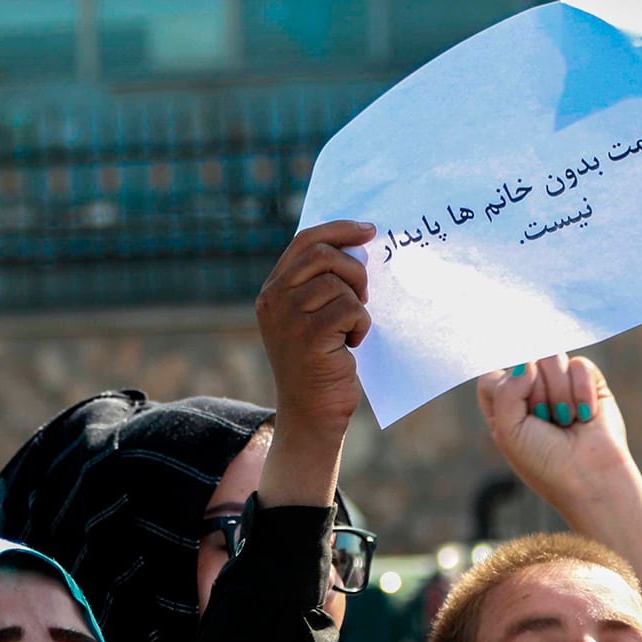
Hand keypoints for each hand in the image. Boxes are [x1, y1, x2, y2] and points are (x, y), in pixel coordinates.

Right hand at [256, 220, 374, 438]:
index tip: (368, 231)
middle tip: (364, 295)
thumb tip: (358, 243)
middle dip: (355, 269)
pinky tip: (351, 345)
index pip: (304, 241)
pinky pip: (350, 309)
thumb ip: (321, 282)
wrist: (311, 412)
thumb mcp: (311, 316)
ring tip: (349, 330)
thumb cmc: (321, 362)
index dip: (340, 230)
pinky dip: (360, 325)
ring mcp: (288, 318)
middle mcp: (273, 300)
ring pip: (339, 283)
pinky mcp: (309, 336)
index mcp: (272, 291)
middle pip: (324, 254)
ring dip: (357, 305)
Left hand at [475, 353, 638, 529]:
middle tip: (546, 424)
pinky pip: (580, 365)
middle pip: (524, 362)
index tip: (519, 415)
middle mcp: (529, 392)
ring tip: (566, 421)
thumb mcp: (508, 431)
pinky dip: (582, 391)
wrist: (590, 478)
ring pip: (552, 358)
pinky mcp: (588, 383)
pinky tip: (586, 416)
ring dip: (559, 394)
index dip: (505, 389)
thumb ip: (505, 391)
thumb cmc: (544, 461)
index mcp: (503, 406)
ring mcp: (559, 385)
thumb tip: (528, 362)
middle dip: (536, 395)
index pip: (491, 376)